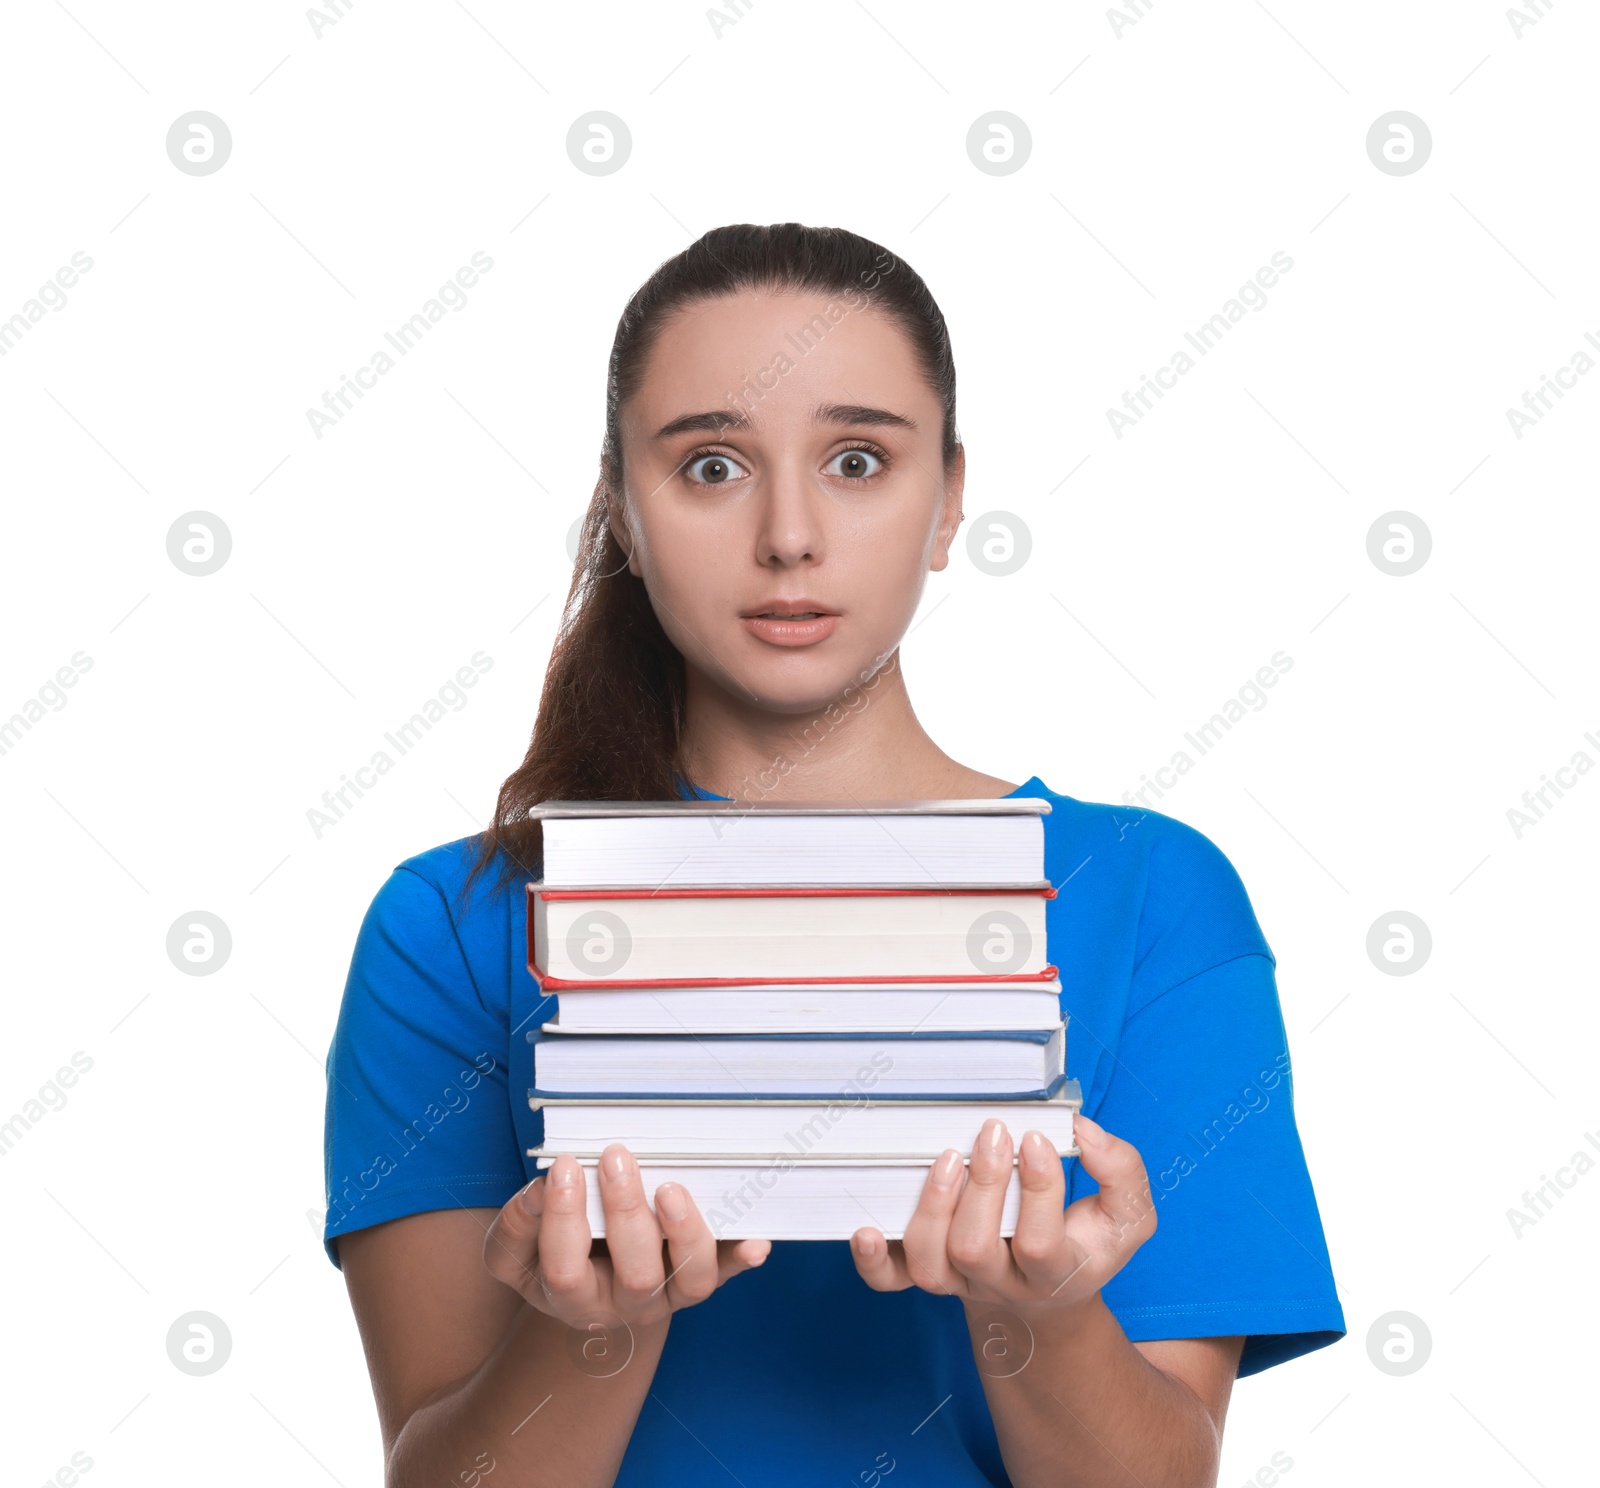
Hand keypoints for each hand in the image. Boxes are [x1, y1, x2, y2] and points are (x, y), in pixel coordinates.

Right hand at [483, 1145, 770, 1329]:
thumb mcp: (516, 1250)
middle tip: (616, 1156)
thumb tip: (541, 1189)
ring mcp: (670, 1293)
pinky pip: (726, 1270)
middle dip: (626, 1212)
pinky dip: (742, 1256)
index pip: (565, 1270)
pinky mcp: (702, 1275)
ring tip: (671, 1189)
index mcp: (572, 1297)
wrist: (593, 1286)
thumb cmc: (551, 1254)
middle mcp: (626, 1305)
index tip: (563, 1166)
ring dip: (686, 1233)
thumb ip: (519, 1224)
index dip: (564, 1219)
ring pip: (690, 1280)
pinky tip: (756, 1241)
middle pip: (635, 1276)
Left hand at [849, 1113, 1154, 1315]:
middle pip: (976, 1250)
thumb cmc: (1085, 1240)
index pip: (1041, 1245)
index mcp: (1057, 1273)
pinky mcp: (927, 1273)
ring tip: (948, 1157)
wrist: (1047, 1293)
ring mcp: (960, 1281)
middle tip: (992, 1131)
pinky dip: (873, 1262)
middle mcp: (1002, 1284)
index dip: (1036, 1191)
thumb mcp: (1126, 1215)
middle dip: (981, 1187)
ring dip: (933, 1208)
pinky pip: (890, 1282)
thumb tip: (1082, 1131)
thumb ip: (1120, 1171)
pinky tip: (866, 1229)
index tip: (1034, 1138)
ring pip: (932, 1263)